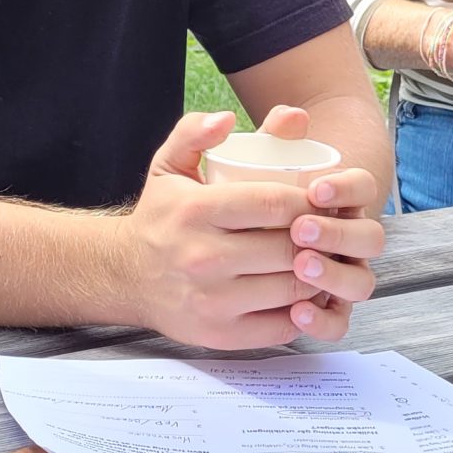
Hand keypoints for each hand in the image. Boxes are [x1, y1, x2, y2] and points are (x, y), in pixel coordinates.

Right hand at [121, 110, 380, 349]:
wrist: (124, 276)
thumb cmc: (160, 218)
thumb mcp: (167, 165)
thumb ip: (194, 132)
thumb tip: (227, 119)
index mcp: (195, 211)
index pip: (274, 203)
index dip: (309, 200)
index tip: (319, 199)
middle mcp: (202, 257)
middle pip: (289, 247)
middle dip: (319, 237)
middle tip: (328, 229)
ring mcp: (213, 301)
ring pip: (292, 286)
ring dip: (318, 272)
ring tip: (322, 256)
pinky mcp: (221, 334)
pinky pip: (283, 324)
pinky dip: (304, 308)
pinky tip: (306, 290)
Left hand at [258, 103, 384, 341]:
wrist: (231, 241)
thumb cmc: (249, 196)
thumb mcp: (255, 161)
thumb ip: (272, 132)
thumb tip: (290, 117)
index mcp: (342, 199)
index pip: (363, 187)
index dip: (347, 188)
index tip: (315, 189)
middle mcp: (350, 238)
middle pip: (370, 237)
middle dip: (339, 234)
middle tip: (300, 230)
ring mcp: (343, 275)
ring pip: (362, 283)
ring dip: (335, 274)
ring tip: (299, 265)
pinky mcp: (326, 310)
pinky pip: (338, 324)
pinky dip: (323, 322)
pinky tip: (297, 312)